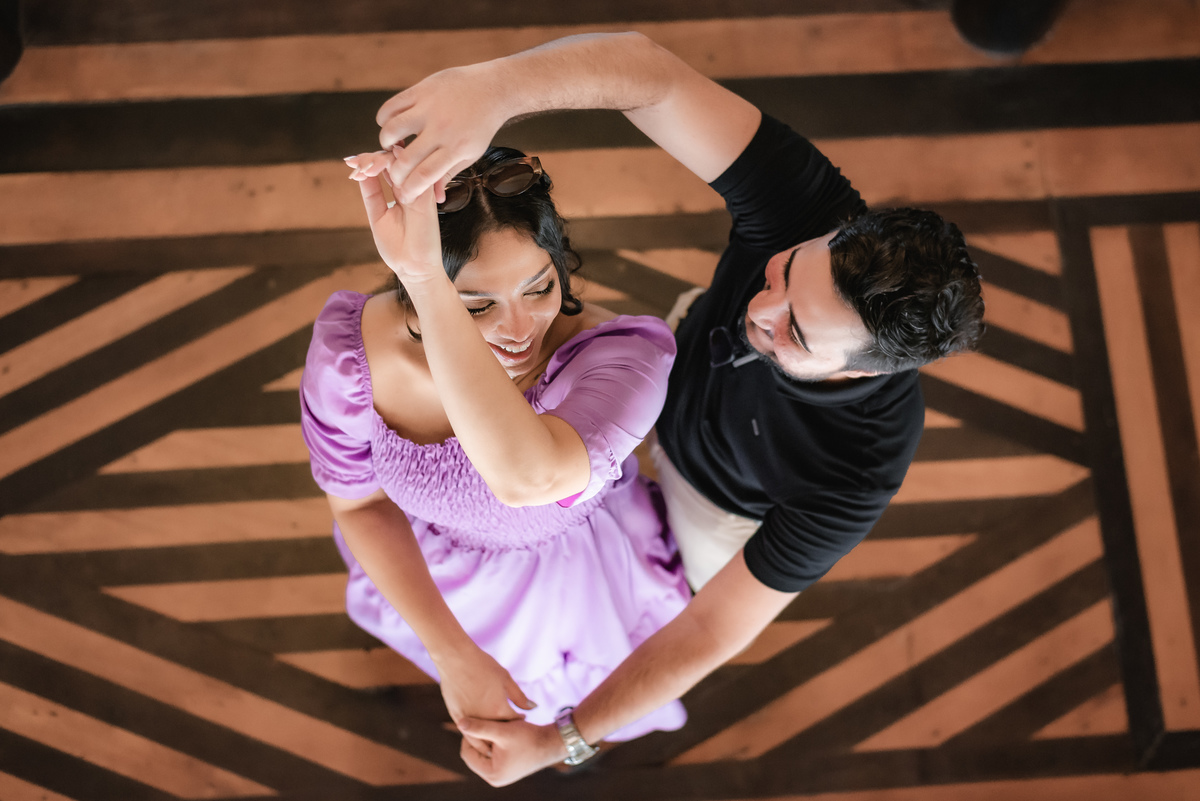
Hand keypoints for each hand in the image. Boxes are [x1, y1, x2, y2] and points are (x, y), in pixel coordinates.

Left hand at [346, 149, 445, 289]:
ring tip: (364, 165)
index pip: (386, 167)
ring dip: (383, 159)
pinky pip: (416, 174)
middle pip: (395, 161)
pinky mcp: (427, 198)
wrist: (415, 268)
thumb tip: (361, 173)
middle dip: (373, 157)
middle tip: (356, 161)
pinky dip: (399, 167)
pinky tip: (381, 167)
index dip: (370, 160)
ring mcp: (420, 192)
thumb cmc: (398, 248)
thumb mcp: (378, 217)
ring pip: (406, 163)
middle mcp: (411, 189)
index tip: (351, 161)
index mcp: (400, 192)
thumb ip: (373, 194)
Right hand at [374, 64, 507, 203]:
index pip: (424, 176)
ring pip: (392, 130)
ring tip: (394, 145)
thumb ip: (449, 174)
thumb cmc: (480, 126)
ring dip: (386, 142)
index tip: (403, 194)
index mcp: (456, 148)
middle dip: (394, 172)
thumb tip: (436, 199)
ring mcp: (429, 108)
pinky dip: (384, 119)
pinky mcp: (421, 90)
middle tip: (394, 172)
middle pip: (405, 158)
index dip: (408, 189)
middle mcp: (441, 129)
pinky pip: (391, 107)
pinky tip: (392, 124)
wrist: (491, 89)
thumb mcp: (470, 154)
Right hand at [435, 648, 536, 753]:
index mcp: (499, 710)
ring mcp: (469, 720)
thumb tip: (533, 708)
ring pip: (481, 739)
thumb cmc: (482, 666)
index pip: (514, 724)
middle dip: (505, 734)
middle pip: (498, 735)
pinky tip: (480, 728)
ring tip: (495, 734)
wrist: (455, 659)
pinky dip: (475, 734)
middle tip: (509, 730)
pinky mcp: (456, 717)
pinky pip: (468, 733)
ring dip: (489, 739)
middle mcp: (484, 719)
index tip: (521, 718)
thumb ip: (519, 697)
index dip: (519, 721)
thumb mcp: (505, 679)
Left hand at [457, 717, 566, 786]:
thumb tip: (459, 723)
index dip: (469, 736)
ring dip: (486, 739)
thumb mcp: (502, 731)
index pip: (467, 754)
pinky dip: (494, 742)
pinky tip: (500, 729)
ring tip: (493, 725)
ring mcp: (501, 774)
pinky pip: (492, 754)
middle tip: (483, 722)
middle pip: (474, 755)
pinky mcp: (507, 768)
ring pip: (483, 753)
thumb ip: (480, 727)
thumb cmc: (529, 737)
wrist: (552, 742)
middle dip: (477, 739)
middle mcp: (495, 778)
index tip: (477, 720)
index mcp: (491, 774)